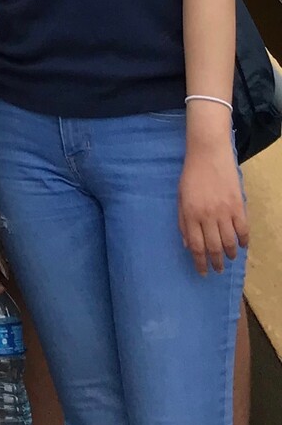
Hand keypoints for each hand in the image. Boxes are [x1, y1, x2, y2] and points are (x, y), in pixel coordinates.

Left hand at [179, 140, 249, 273]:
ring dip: (230, 254)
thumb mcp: (180, 196)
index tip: (202, 271)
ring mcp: (224, 212)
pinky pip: (243, 230)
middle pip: (213, 247)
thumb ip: (182, 221)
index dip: (199, 262)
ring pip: (229, 242)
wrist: (208, 153)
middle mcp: (207, 216)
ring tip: (230, 259)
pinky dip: (243, 241)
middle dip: (216, 262)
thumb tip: (187, 244)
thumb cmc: (191, 174)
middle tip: (218, 270)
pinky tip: (242, 245)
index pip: (196, 246)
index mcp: (190, 214)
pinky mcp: (237, 206)